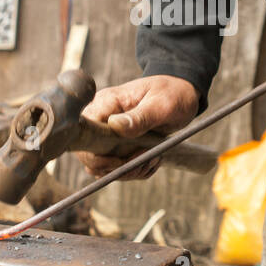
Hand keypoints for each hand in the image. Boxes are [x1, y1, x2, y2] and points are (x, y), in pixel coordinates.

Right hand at [77, 74, 199, 179]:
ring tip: (152, 159)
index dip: (97, 154)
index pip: (84, 133)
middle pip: (88, 154)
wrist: (182, 95)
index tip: (122, 160)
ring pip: (102, 166)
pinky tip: (151, 160)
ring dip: (128, 171)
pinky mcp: (117, 143)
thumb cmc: (172, 94)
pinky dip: (134, 170)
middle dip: (115, 167)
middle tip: (142, 161)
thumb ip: (139, 117)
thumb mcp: (161, 105)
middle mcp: (101, 118)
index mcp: (106, 103)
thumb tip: (115, 125)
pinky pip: (116, 166)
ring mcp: (108, 132)